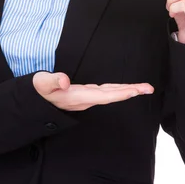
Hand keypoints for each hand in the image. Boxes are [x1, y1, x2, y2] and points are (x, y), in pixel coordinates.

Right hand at [33, 71, 153, 111]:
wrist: (35, 103)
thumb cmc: (38, 92)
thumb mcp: (41, 84)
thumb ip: (51, 80)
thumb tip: (64, 80)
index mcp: (78, 97)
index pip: (104, 95)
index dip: (120, 93)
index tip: (135, 91)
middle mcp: (85, 99)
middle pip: (112, 96)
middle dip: (131, 92)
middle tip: (149, 88)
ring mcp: (86, 98)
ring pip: (110, 94)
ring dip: (126, 91)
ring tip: (142, 88)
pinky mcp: (84, 94)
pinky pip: (106, 93)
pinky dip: (117, 90)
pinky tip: (123, 88)